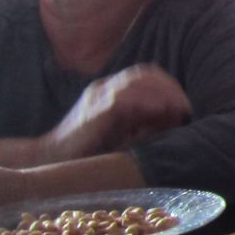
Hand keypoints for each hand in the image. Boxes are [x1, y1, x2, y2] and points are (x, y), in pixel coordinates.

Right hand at [44, 65, 192, 160]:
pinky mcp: (91, 113)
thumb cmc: (88, 152)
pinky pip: (121, 100)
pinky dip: (145, 103)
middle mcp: (103, 89)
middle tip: (186, 107)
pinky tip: (161, 112)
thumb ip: (145, 123)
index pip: (145, 75)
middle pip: (143, 73)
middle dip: (169, 88)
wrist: (49, 161)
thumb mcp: (123, 133)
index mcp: (110, 90)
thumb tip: (176, 118)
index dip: (168, 86)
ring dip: (162, 94)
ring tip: (178, 110)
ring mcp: (96, 98)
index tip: (185, 105)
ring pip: (134, 82)